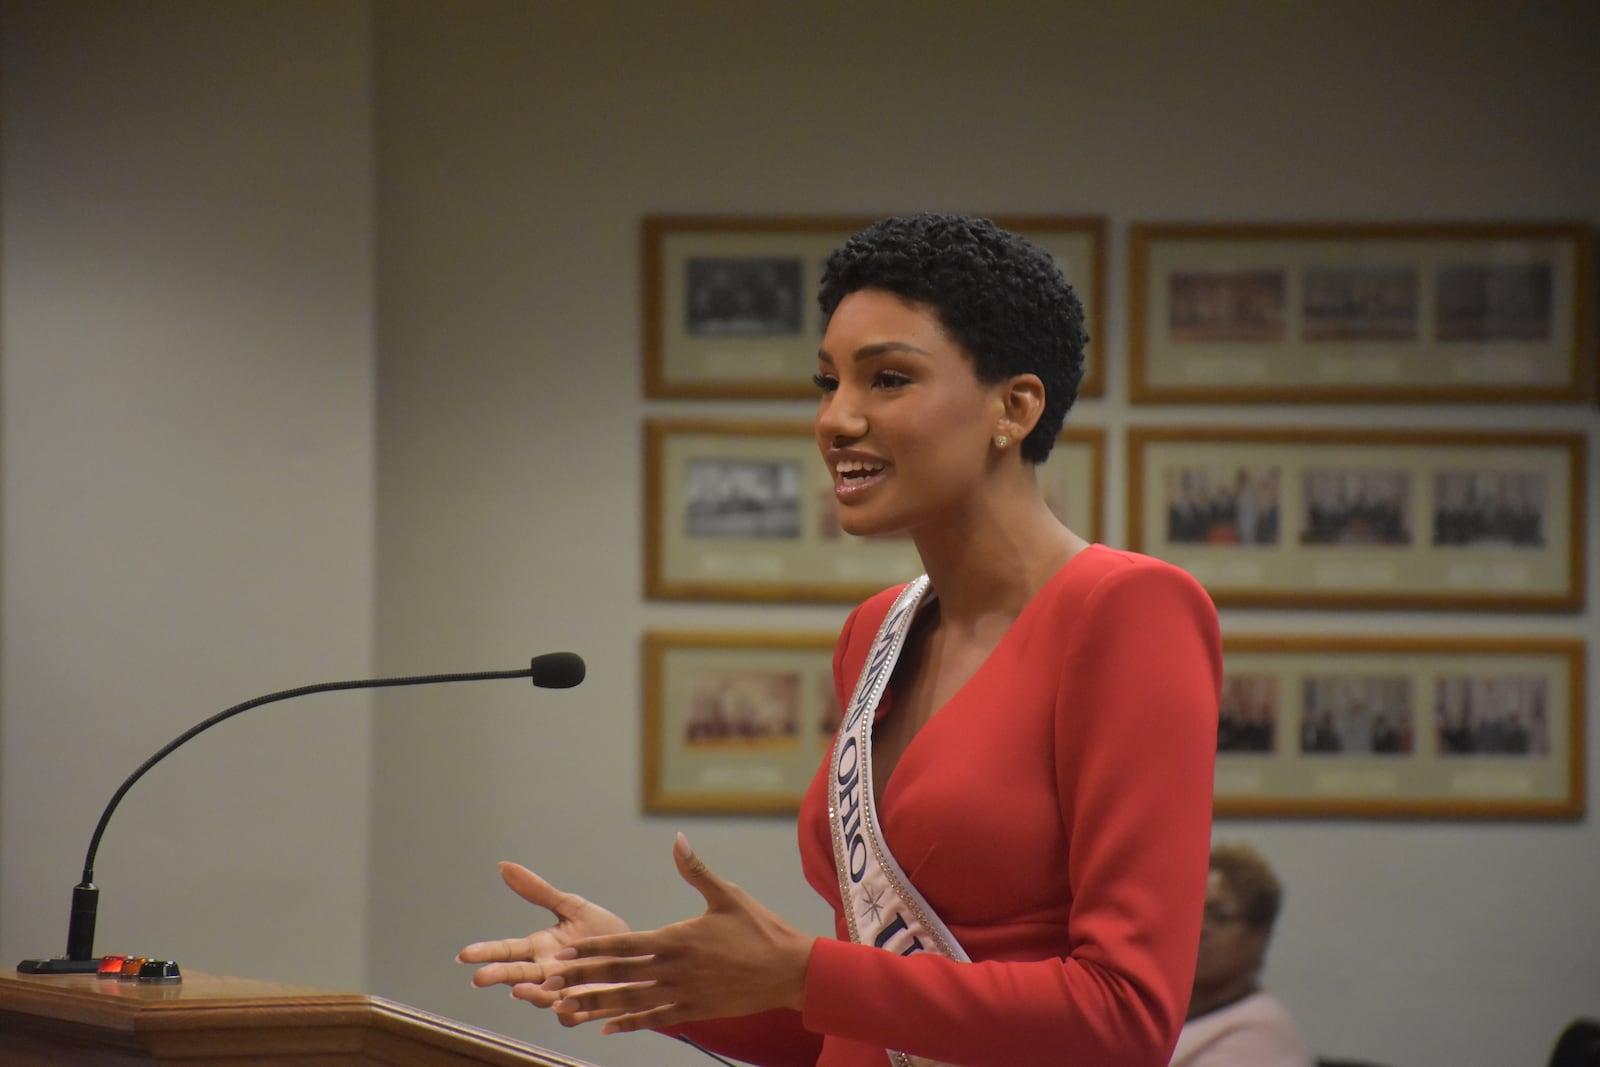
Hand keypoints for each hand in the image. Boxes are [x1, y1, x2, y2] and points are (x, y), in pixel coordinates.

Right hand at [457, 861, 629, 1010]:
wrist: (638, 955)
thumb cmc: (601, 932)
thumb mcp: (571, 906)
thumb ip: (538, 892)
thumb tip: (503, 866)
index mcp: (540, 949)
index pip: (507, 950)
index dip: (486, 953)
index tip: (464, 954)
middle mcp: (546, 973)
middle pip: (517, 976)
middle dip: (498, 976)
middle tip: (479, 977)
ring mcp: (563, 992)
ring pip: (540, 997)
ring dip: (530, 993)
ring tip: (519, 988)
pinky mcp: (585, 1007)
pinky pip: (570, 1013)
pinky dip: (564, 1010)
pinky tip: (560, 1003)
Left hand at [543, 832, 813, 1033]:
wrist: (790, 971)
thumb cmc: (760, 929)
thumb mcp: (728, 894)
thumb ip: (696, 870)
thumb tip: (677, 840)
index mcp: (677, 939)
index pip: (624, 946)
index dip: (591, 949)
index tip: (564, 951)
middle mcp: (674, 970)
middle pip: (619, 977)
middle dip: (582, 979)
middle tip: (550, 982)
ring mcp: (683, 994)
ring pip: (630, 1002)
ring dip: (596, 1006)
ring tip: (566, 1009)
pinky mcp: (694, 1010)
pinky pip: (655, 1020)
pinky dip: (629, 1024)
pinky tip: (606, 1028)